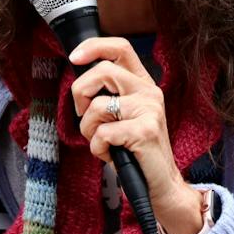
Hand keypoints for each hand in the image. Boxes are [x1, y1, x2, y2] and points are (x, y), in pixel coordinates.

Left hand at [69, 37, 201, 233]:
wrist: (158, 186)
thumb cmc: (133, 152)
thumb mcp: (120, 117)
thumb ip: (107, 95)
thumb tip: (78, 81)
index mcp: (142, 84)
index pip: (120, 48)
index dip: (94, 47)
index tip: (74, 57)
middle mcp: (149, 92)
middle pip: (103, 71)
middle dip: (80, 93)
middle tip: (83, 116)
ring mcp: (149, 110)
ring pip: (97, 106)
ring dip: (88, 130)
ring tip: (103, 143)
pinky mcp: (145, 131)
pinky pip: (102, 133)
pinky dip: (98, 148)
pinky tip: (110, 155)